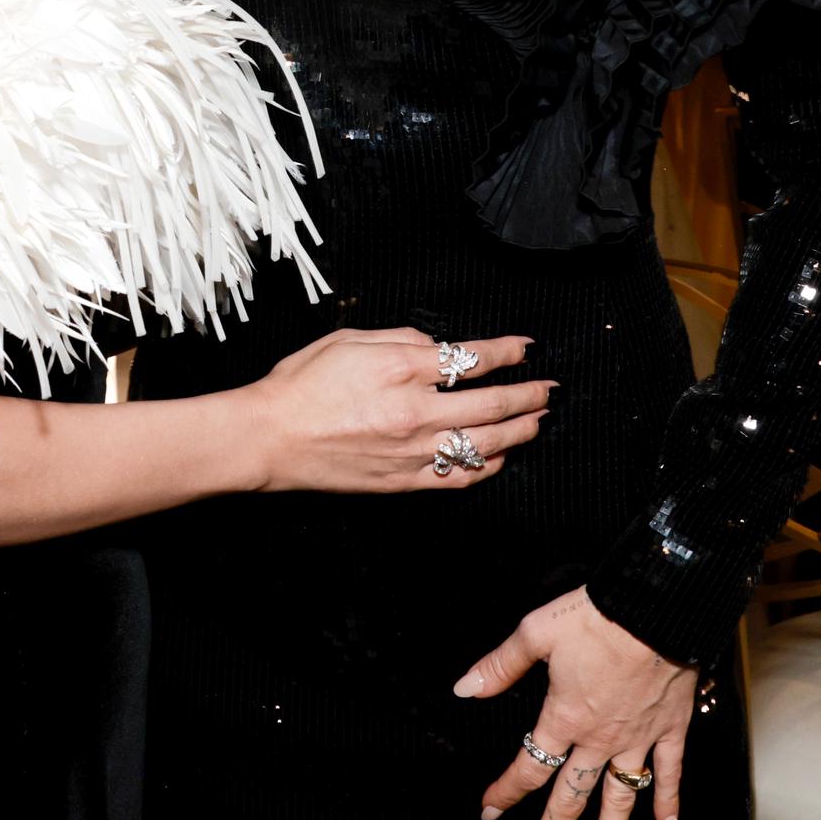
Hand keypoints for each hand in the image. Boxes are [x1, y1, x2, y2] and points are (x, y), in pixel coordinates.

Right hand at [252, 328, 551, 494]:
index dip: (506, 352)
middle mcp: (415, 410)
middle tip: (549, 389)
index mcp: (402, 368)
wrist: (271, 438)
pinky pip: (459, 477)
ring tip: (538, 421)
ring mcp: (413, 451)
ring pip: (485, 443)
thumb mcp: (348, 339)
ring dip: (519, 431)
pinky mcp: (404, 481)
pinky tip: (500, 458)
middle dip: (528, 394)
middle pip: (492, 403)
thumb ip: (399, 338)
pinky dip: (487, 467)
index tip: (525, 348)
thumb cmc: (301, 384)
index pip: (472, 358)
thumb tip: (436, 347)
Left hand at [454, 588, 695, 819]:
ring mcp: (638, 739)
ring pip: (620, 800)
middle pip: (571, 798)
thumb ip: (501, 665)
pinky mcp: (670, 729)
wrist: (656, 606)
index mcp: (565, 717)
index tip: (489, 812)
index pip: (529, 766)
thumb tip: (465, 688)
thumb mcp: (537, 632)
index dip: (506, 791)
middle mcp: (600, 738)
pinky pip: (670, 774)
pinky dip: (670, 803)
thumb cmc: (598, 616)